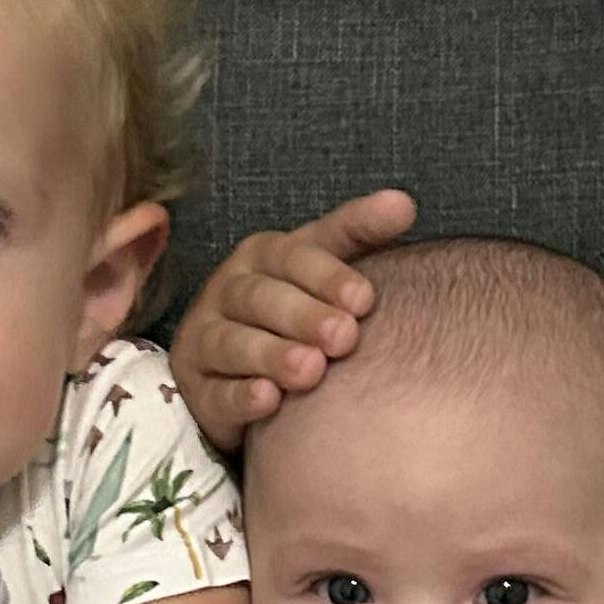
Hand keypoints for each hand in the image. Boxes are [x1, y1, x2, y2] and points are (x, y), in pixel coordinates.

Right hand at [171, 188, 415, 441]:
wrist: (241, 366)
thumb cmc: (297, 308)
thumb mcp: (324, 265)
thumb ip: (358, 233)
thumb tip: (405, 203)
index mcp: (260, 256)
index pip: (290, 255)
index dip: (326, 275)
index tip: (365, 299)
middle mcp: (226, 291)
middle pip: (259, 298)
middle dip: (303, 316)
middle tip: (344, 337)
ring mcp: (205, 341)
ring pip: (232, 343)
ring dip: (271, 356)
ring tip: (311, 369)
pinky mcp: (198, 390)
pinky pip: (215, 393)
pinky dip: (240, 397)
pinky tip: (269, 400)